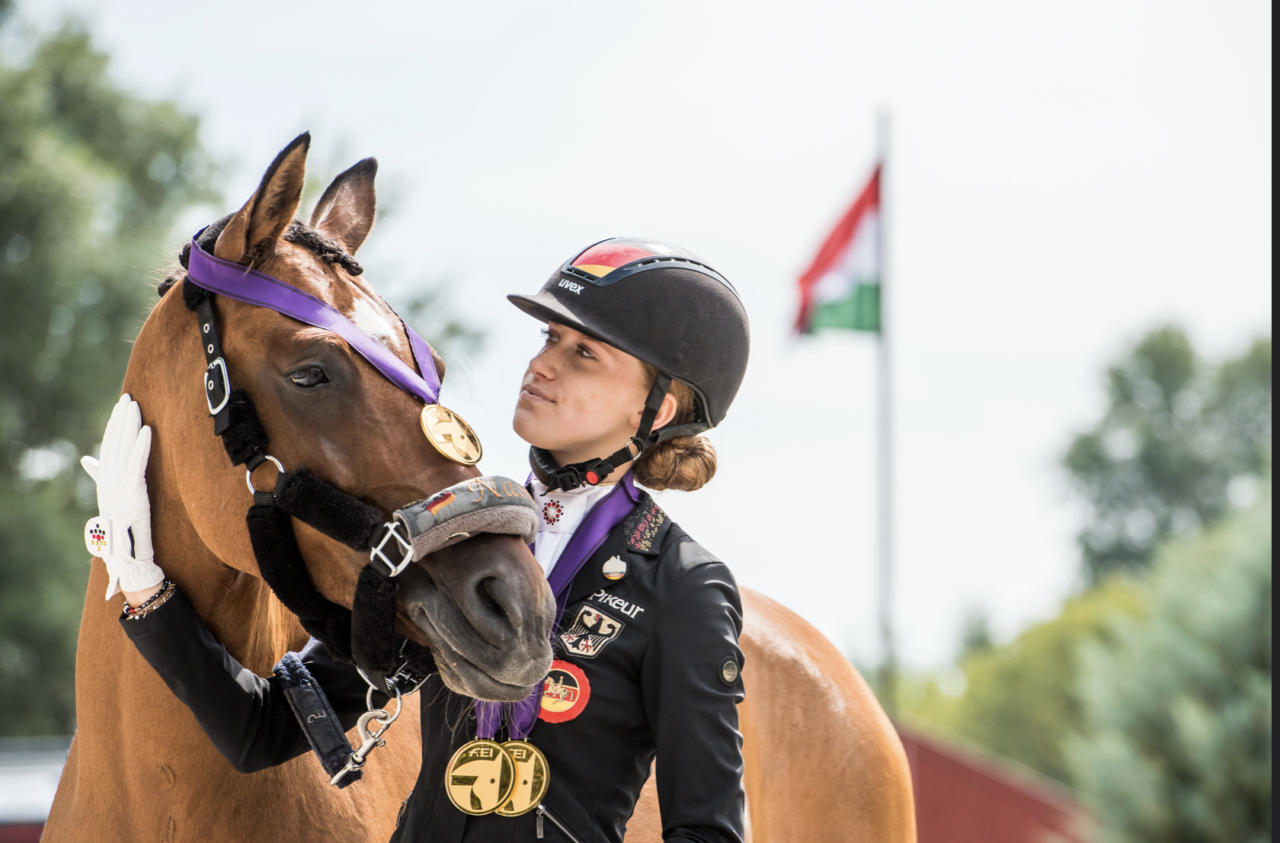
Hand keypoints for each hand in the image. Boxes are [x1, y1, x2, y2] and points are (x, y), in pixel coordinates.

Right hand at [81, 395, 162, 599]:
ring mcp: (120, 486)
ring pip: (124, 449)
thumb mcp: (113, 499)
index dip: (114, 426)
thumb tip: (88, 459)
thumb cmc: (124, 529)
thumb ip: (101, 477)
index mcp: (106, 482)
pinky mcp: (133, 491)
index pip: (109, 447)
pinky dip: (141, 446)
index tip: (119, 407)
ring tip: (135, 406)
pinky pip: (137, 464)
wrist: (126, 555)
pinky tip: (147, 430)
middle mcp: (110, 481)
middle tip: (127, 398)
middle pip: (115, 443)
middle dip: (121, 420)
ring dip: (130, 426)